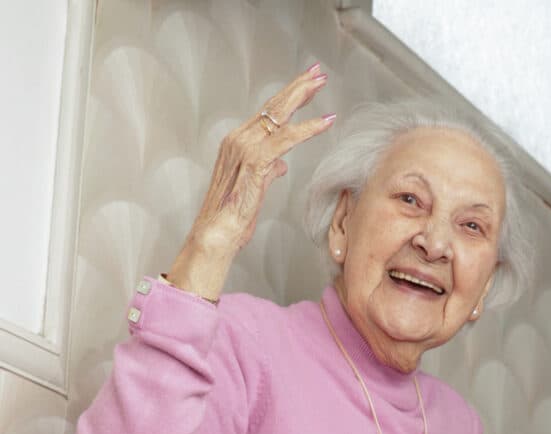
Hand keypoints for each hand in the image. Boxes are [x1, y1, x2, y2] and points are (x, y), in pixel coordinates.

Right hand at [165, 66, 335, 300]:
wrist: (216, 234)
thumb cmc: (233, 218)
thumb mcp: (255, 190)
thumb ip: (268, 171)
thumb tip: (281, 164)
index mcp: (237, 144)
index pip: (267, 114)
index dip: (288, 98)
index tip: (306, 85)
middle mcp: (238, 140)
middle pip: (273, 106)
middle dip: (297, 87)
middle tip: (317, 71)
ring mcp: (245, 148)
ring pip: (279, 115)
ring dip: (303, 97)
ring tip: (321, 84)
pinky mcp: (255, 162)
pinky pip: (286, 139)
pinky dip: (307, 129)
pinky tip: (324, 122)